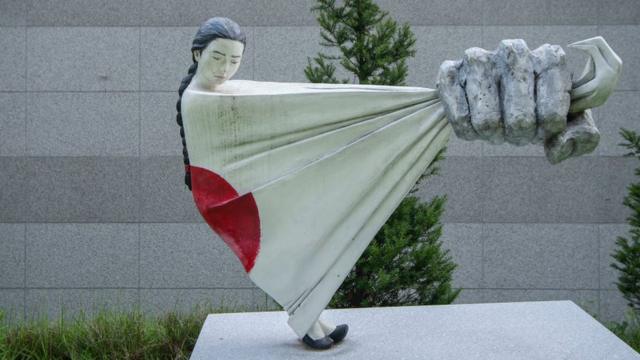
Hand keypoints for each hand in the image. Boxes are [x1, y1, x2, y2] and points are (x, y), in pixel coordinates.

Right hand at [437, 39, 598, 163]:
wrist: (493, 93)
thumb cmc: (536, 108)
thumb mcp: (569, 122)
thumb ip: (581, 136)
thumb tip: (559, 146)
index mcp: (549, 58)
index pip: (552, 108)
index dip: (547, 129)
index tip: (544, 130)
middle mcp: (513, 51)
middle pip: (519, 118)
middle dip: (519, 135)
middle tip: (517, 132)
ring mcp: (478, 59)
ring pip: (486, 121)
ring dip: (493, 135)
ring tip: (496, 129)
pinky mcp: (449, 72)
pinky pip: (458, 117)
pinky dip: (468, 132)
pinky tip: (475, 126)